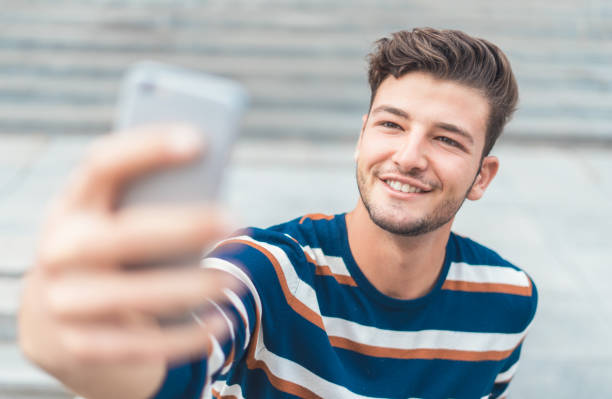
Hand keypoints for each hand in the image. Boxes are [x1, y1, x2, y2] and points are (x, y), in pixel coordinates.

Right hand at [19, 125, 239, 369]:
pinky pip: (139, 345)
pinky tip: (221, 324)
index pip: (102, 165)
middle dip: (182, 227)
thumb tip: (217, 201)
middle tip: (236, 220)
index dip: (147, 148)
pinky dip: (186, 337)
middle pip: (123, 234)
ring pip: (133, 295)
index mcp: (73, 205)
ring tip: (236, 279)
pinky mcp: (81, 344)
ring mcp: (65, 301)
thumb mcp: (117, 222)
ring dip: (191, 288)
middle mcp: (60, 249)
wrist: (57, 319)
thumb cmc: (109, 252)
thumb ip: (154, 205)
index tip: (199, 139)